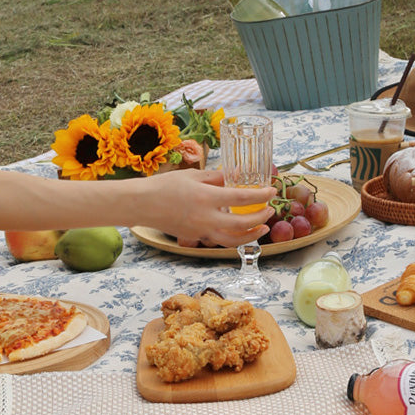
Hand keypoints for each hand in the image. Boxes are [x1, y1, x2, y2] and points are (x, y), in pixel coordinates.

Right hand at [139, 170, 275, 247]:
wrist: (141, 204)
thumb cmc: (165, 185)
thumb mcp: (194, 176)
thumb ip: (218, 177)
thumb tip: (238, 173)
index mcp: (206, 198)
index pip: (241, 199)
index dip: (261, 196)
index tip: (272, 191)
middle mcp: (205, 218)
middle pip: (242, 224)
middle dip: (260, 218)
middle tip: (270, 210)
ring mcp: (200, 231)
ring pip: (233, 240)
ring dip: (251, 235)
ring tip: (263, 228)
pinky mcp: (195, 238)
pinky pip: (219, 241)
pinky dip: (234, 237)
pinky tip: (241, 230)